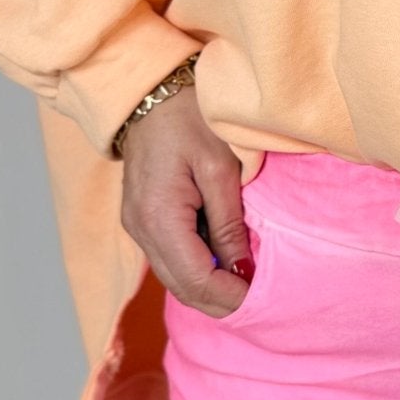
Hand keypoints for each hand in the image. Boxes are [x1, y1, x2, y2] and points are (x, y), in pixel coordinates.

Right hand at [118, 84, 254, 318]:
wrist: (150, 95)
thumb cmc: (189, 120)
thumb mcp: (221, 167)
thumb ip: (230, 223)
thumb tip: (242, 269)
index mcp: (160, 217)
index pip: (195, 279)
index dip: (229, 296)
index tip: (262, 298)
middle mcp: (140, 229)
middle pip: (181, 288)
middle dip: (220, 302)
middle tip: (259, 303)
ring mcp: (136, 227)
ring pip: (174, 278)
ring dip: (209, 289)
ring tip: (247, 289)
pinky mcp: (141, 221)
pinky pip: (169, 259)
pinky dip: (196, 271)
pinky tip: (224, 267)